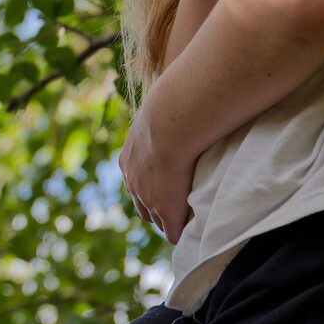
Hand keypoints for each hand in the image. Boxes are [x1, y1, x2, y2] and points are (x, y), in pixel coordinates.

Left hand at [119, 96, 195, 243]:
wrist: (172, 119)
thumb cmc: (172, 107)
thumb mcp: (160, 110)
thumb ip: (165, 111)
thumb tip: (175, 89)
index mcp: (129, 158)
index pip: (138, 182)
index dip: (153, 186)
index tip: (166, 186)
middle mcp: (132, 180)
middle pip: (142, 205)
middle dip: (156, 209)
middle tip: (174, 209)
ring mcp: (147, 196)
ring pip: (156, 218)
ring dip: (170, 221)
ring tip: (186, 222)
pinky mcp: (166, 209)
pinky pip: (174, 231)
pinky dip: (182, 233)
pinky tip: (194, 234)